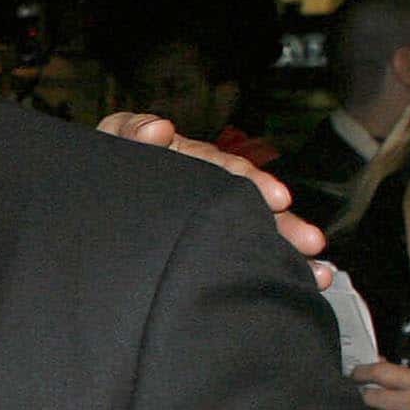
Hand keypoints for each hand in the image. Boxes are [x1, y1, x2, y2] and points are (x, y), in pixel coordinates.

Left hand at [97, 111, 326, 267]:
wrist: (93, 197)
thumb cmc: (105, 163)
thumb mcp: (113, 143)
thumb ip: (131, 131)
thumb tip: (159, 129)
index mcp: (186, 159)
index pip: (225, 170)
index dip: (251, 183)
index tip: (279, 199)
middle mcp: (205, 185)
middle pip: (250, 205)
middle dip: (283, 224)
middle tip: (310, 241)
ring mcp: (207, 212)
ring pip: (253, 230)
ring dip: (287, 249)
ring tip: (316, 271)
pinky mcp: (205, 241)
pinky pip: (245, 252)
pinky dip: (278, 265)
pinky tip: (310, 279)